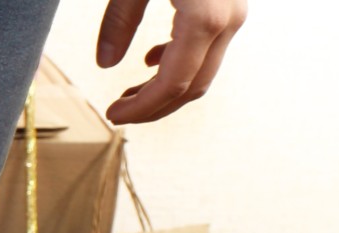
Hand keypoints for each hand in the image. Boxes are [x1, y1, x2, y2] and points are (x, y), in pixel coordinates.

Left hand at [96, 0, 246, 123]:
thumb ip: (119, 20)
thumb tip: (104, 64)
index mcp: (204, 18)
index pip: (173, 84)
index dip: (141, 108)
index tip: (112, 116)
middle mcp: (228, 21)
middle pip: (193, 85)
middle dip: (153, 106)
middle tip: (117, 113)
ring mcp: (235, 14)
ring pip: (204, 69)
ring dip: (166, 87)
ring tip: (129, 93)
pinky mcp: (231, 6)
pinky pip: (208, 47)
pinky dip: (180, 62)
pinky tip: (151, 61)